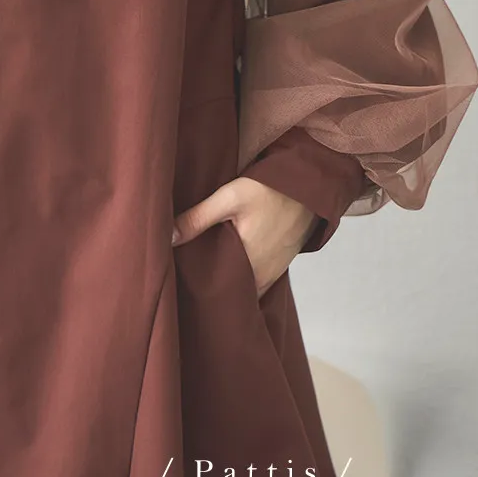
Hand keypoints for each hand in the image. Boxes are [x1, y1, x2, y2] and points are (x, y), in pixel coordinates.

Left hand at [172, 177, 318, 298]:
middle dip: (211, 288)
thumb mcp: (230, 197)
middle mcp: (262, 275)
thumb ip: (198, 218)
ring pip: (244, 288)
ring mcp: (273, 272)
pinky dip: (242, 277)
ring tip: (205, 274)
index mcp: (247, 264)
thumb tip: (167, 238)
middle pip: (230, 292)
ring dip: (228, 283)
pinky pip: (256, 280)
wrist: (309, 184)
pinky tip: (229, 265)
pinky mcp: (279, 265)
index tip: (180, 284)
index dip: (198, 289)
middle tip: (187, 281)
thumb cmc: (271, 189)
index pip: (217, 291)